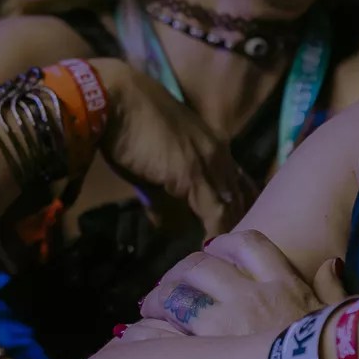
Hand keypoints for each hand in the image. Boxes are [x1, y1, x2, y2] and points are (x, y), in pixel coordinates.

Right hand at [93, 58, 258, 236]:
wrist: (116, 98)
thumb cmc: (129, 126)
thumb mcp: (153, 163)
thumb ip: (162, 195)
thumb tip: (162, 224)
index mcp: (214, 144)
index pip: (240, 184)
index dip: (237, 210)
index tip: (233, 235)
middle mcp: (219, 152)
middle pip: (242, 197)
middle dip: (238, 225)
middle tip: (232, 253)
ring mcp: (210, 162)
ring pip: (232, 207)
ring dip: (227, 234)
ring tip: (223, 259)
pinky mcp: (194, 175)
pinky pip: (214, 214)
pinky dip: (213, 235)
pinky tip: (209, 253)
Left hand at [138, 229, 345, 337]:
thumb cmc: (338, 352)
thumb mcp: (339, 314)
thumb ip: (333, 287)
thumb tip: (330, 264)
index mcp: (282, 283)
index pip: (249, 244)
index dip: (226, 244)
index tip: (212, 251)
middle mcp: (250, 295)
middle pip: (202, 266)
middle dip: (181, 272)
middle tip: (170, 286)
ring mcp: (227, 322)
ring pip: (180, 295)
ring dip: (160, 298)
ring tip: (150, 309)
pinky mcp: (209, 353)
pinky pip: (167, 335)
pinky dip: (147, 333)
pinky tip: (136, 337)